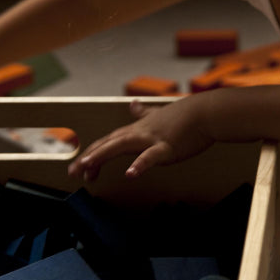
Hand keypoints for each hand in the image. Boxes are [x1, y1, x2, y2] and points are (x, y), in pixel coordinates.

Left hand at [68, 98, 213, 180]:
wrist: (206, 113)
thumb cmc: (185, 116)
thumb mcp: (158, 113)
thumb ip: (143, 112)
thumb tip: (132, 105)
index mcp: (136, 129)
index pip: (108, 142)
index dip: (93, 153)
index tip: (82, 167)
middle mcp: (139, 133)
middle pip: (108, 144)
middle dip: (89, 158)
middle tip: (73, 172)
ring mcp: (151, 139)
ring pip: (121, 146)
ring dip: (102, 155)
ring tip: (87, 167)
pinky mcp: (166, 147)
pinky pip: (150, 157)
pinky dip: (139, 164)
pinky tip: (130, 174)